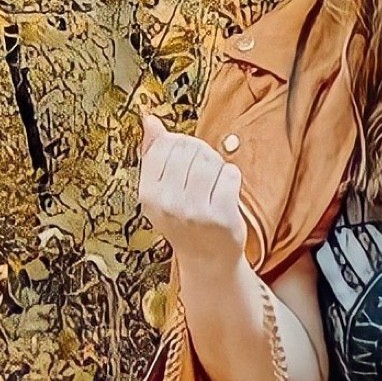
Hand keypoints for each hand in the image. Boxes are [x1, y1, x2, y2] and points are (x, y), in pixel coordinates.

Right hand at [136, 114, 248, 268]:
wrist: (207, 260)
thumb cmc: (184, 221)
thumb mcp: (161, 192)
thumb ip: (153, 154)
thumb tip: (150, 120)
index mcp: (148, 194)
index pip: (164, 145)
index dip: (180, 146)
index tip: (185, 162)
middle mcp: (168, 203)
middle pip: (189, 148)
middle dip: (201, 153)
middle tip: (203, 175)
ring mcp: (194, 211)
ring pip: (210, 159)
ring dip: (217, 165)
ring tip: (214, 183)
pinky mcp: (220, 216)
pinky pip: (230, 174)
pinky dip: (232, 178)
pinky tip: (226, 193)